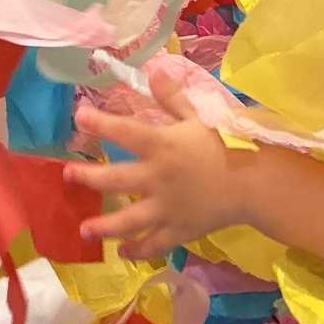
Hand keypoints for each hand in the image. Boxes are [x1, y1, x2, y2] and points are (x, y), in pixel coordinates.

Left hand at [65, 83, 252, 259]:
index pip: (125, 132)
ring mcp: (168, 209)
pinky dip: (139, 250)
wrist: (256, 182)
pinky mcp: (180, 230)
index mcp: (163, 146)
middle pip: (116, 180)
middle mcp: (159, 179)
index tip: (79, 116)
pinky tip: (123, 253)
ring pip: (130, 221)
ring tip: (84, 229)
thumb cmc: (226, 143)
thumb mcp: (199, 115)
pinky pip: (155, 244)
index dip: (100, 124)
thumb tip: (153, 70)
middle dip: (89, 178)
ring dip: (105, 227)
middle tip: (68, 175)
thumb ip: (173, 97)